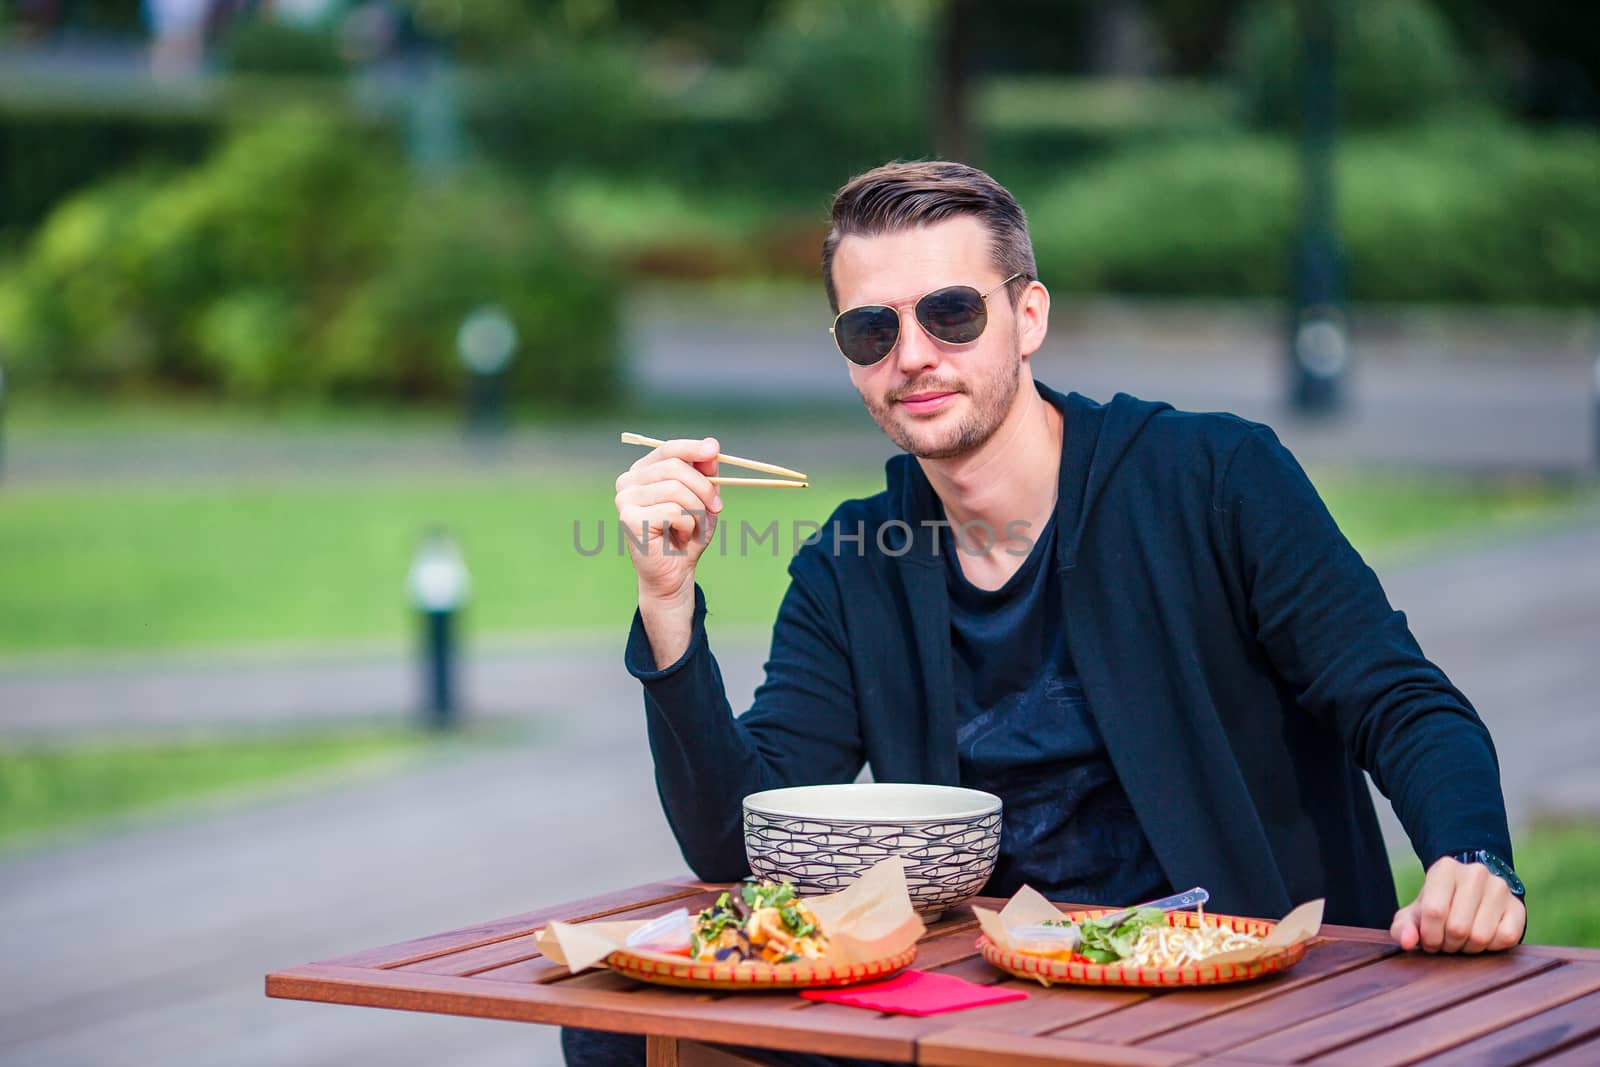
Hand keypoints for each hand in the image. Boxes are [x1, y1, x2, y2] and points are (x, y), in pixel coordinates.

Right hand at [613, 436, 722, 607]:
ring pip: (676, 490)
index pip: (667, 449)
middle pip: (675, 467)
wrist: (675, 572)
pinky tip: (680, 536)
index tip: (714, 450)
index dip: (692, 448)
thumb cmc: (687, 534)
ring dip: (697, 510)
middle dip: (704, 487)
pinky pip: (673, 511)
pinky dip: (688, 525)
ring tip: (694, 526)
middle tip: (717, 506)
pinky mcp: (629, 518)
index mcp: (643, 471)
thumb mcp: (702, 499)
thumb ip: (705, 474)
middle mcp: (628, 481)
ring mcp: (625, 499)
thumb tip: (711, 448)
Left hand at [1391, 855, 1524, 953]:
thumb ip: (1403, 927)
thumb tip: (1407, 941)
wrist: (1472, 896)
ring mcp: (1500, 888)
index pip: (1434, 911)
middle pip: (1457, 927)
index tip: (1429, 941)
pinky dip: (1491, 947)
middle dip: (1448, 944)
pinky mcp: (1518, 907)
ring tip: (1462, 940)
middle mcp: (1475, 873)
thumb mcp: (1414, 914)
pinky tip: (1483, 938)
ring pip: (1480, 936)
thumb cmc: (1438, 907)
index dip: (1429, 935)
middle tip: (1446, 941)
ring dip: (1468, 948)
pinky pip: (1504, 939)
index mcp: (1445, 868)